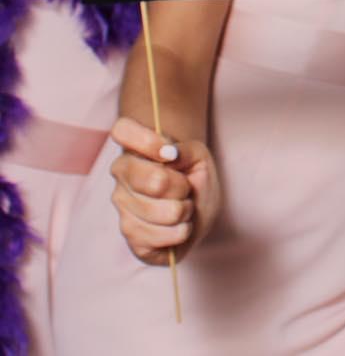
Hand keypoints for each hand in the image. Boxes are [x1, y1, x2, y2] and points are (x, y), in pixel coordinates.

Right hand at [109, 116, 221, 265]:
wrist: (198, 213)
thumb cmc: (194, 179)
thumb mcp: (199, 157)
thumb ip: (185, 149)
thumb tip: (169, 153)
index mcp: (134, 152)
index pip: (122, 130)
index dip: (146, 140)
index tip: (169, 152)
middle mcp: (121, 179)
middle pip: (155, 179)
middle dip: (182, 186)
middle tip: (185, 188)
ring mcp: (123, 209)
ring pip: (161, 212)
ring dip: (183, 211)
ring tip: (183, 207)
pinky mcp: (131, 238)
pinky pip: (159, 237)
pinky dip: (180, 232)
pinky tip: (178, 227)